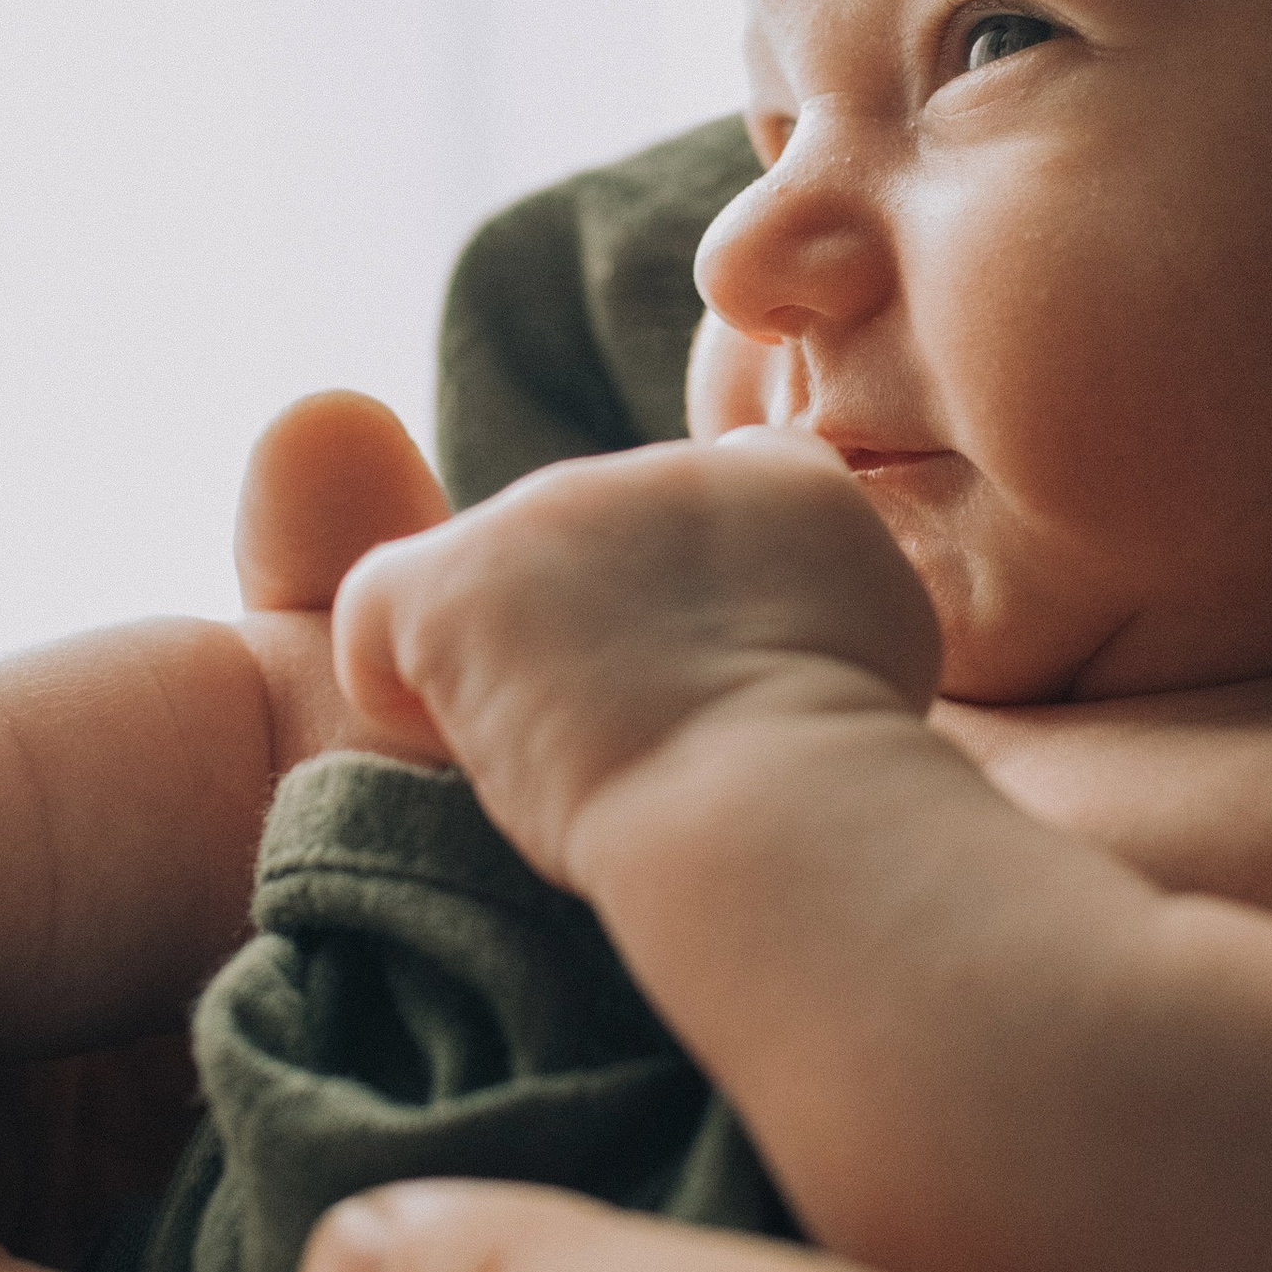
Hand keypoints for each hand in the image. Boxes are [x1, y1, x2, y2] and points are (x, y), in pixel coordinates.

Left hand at [334, 430, 937, 879]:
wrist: (770, 807)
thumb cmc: (845, 772)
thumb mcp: (892, 642)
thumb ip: (827, 577)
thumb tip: (780, 577)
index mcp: (780, 477)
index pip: (710, 501)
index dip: (690, 596)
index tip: (709, 682)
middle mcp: (655, 465)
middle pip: (591, 539)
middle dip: (600, 632)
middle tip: (646, 742)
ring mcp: (547, 512)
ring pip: (497, 580)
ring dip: (517, 663)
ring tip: (576, 761)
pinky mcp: (453, 579)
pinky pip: (379, 608)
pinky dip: (398, 678)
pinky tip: (461, 744)